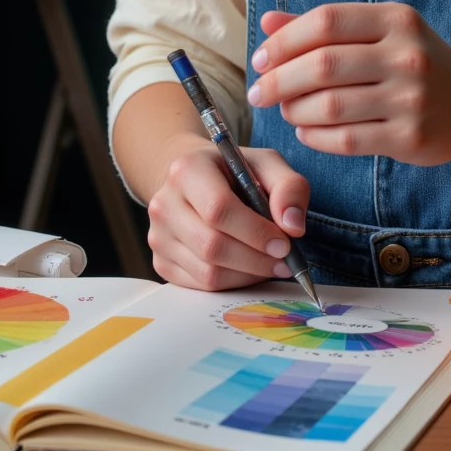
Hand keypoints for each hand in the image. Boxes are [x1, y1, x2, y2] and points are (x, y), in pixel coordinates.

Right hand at [146, 136, 309, 289]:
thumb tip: (293, 226)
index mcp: (187, 170)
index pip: (218, 209)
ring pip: (207, 273)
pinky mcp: (161, 262)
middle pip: (212, 246)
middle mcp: (164, 203)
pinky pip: (200, 287)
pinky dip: (231, 283)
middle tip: (284, 261)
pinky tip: (247, 267)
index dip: (255, 232)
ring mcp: (158, 236)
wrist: (194, 180)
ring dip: (247, 274)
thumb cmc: (234, 171)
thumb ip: (289, 187)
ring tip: (269, 263)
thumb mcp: (267, 164)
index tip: (284, 243)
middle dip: (255, 259)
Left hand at [247, 3, 450, 164]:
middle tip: (258, 93)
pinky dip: (315, 137)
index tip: (260, 60)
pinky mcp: (411, 138)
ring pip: (330, 105)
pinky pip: (347, 140)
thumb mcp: (382, 33)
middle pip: (323, 65)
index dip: (284, 41)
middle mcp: (406, 55)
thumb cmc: (419, 63)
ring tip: (285, 111)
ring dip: (294, 111)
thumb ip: (324, 27)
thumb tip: (267, 22)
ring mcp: (411, 98)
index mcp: (396, 20)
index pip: (326, 21)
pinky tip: (306, 131)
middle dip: (279, 81)